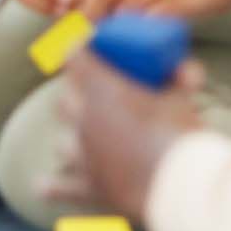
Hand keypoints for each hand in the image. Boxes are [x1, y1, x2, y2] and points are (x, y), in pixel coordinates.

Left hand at [63, 52, 207, 222]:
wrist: (179, 184)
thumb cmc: (180, 134)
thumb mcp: (183, 99)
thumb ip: (181, 79)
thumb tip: (188, 70)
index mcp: (102, 89)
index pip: (74, 57)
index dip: (78, 48)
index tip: (83, 44)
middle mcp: (83, 119)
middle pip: (64, 100)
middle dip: (74, 94)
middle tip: (91, 92)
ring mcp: (83, 154)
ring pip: (62, 141)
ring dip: (72, 137)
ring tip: (85, 138)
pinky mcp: (89, 186)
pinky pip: (60, 186)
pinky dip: (52, 186)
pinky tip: (42, 185)